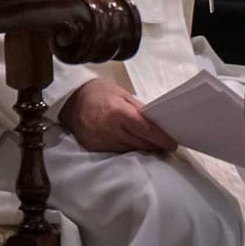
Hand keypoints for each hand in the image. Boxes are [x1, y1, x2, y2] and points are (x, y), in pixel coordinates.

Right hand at [59, 79, 176, 153]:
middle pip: (140, 143)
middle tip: (167, 145)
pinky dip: (127, 148)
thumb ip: (140, 110)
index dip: (161, 139)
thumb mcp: (123, 95)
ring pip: (129, 150)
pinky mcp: (94, 148)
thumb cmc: (100, 93)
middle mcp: (110, 130)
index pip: (146, 130)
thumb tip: (156, 122)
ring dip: (142, 148)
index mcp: (119, 113)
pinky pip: (116, 152)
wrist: (72, 101)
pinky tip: (133, 144)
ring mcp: (101, 141)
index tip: (172, 144)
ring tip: (153, 145)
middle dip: (155, 145)